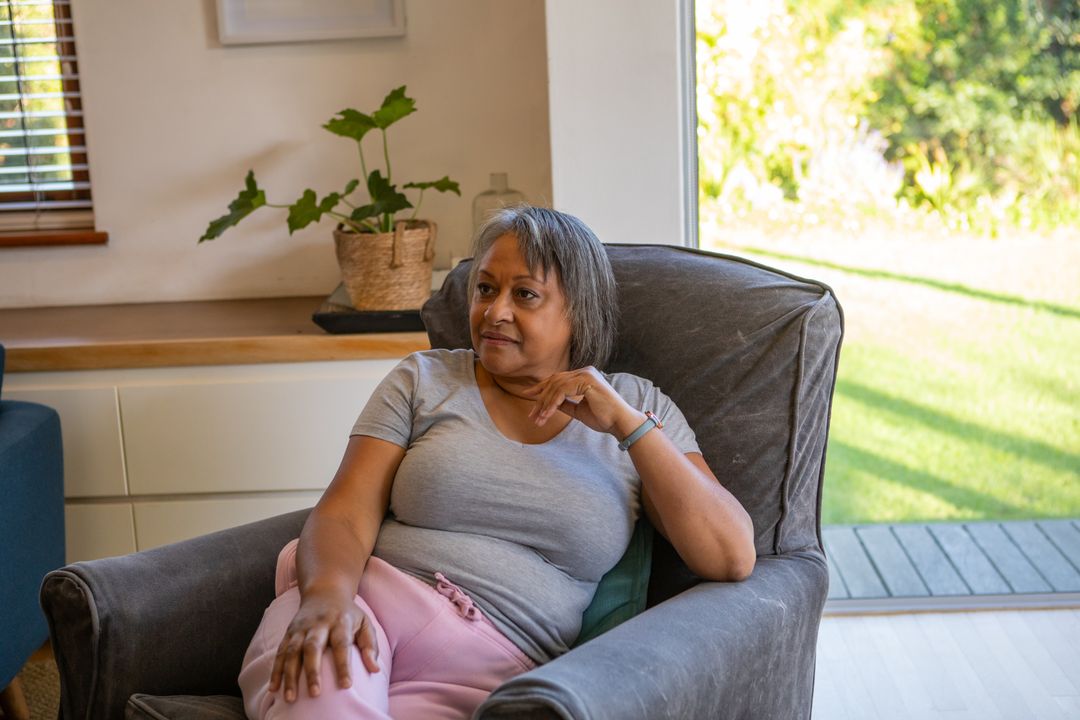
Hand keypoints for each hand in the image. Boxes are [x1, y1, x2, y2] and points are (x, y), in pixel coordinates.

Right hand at [268, 591, 379, 702]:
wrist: (324, 591)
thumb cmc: (348, 614)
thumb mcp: (364, 623)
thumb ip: (370, 645)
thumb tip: (375, 669)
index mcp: (340, 621)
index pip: (341, 644)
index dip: (343, 665)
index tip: (346, 686)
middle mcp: (318, 624)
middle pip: (313, 647)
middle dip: (312, 671)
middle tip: (315, 694)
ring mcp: (301, 628)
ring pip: (292, 651)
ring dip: (290, 675)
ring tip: (290, 697)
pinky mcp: (289, 633)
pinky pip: (280, 653)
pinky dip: (276, 671)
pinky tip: (274, 688)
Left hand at [521, 367, 642, 436]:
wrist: (620, 423)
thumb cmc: (604, 418)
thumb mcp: (579, 410)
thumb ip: (566, 404)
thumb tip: (550, 404)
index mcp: (584, 376)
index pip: (558, 379)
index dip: (542, 388)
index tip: (528, 397)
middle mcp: (585, 371)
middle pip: (554, 381)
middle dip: (540, 397)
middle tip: (531, 414)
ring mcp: (586, 374)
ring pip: (556, 386)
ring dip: (544, 404)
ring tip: (538, 419)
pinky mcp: (586, 381)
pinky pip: (562, 391)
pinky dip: (552, 404)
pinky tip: (547, 415)